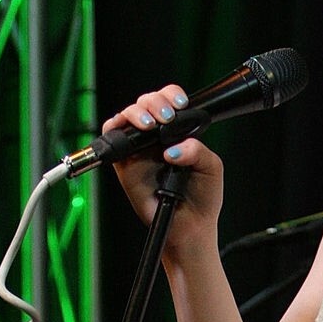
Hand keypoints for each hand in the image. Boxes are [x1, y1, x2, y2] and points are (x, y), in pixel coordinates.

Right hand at [102, 85, 225, 258]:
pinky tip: (134, 131)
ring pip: (128, 115)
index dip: (172, 95)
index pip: (170, 101)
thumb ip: (197, 151)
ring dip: (137, 112)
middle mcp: (157, 137)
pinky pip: (112, 137)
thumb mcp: (210, 168)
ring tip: (151, 124)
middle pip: (147, 102)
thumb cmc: (202, 197)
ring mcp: (139, 148)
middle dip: (155, 101)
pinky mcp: (124, 163)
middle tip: (166, 116)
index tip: (180, 103)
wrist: (190, 225)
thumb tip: (172, 148)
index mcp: (178, 133)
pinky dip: (117, 127)